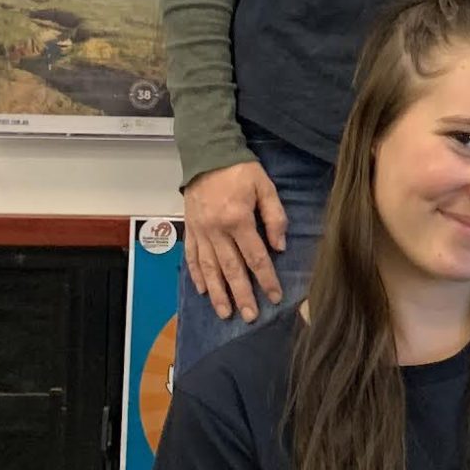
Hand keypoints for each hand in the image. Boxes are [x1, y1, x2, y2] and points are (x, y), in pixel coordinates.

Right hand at [182, 159, 287, 323]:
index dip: (266, 279)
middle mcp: (216, 230)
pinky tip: (203, 291)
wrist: (206, 152)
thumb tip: (279, 247)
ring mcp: (200, 231)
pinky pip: (192, 257)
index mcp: (238, 219)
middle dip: (241, 295)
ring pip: (209, 268)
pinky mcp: (190, 229)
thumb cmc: (240, 170)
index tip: (275, 297)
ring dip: (217, 293)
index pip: (255, 257)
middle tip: (249, 317)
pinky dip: (196, 275)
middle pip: (231, 269)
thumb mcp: (265, 187)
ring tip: (225, 312)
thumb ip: (274, 217)